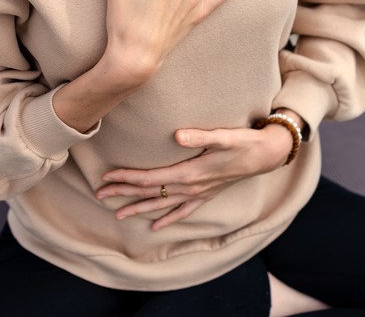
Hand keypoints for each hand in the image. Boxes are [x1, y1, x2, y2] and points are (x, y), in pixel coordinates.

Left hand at [95, 124, 292, 230]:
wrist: (266, 155)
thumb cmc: (243, 143)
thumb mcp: (223, 136)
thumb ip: (200, 136)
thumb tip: (177, 136)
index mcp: (189, 173)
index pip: (150, 178)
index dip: (126, 177)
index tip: (106, 177)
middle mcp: (190, 188)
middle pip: (150, 192)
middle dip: (123, 193)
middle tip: (99, 195)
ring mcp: (198, 194)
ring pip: (161, 204)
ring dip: (138, 208)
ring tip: (117, 215)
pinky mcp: (206, 195)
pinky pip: (183, 211)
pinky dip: (168, 219)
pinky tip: (155, 227)